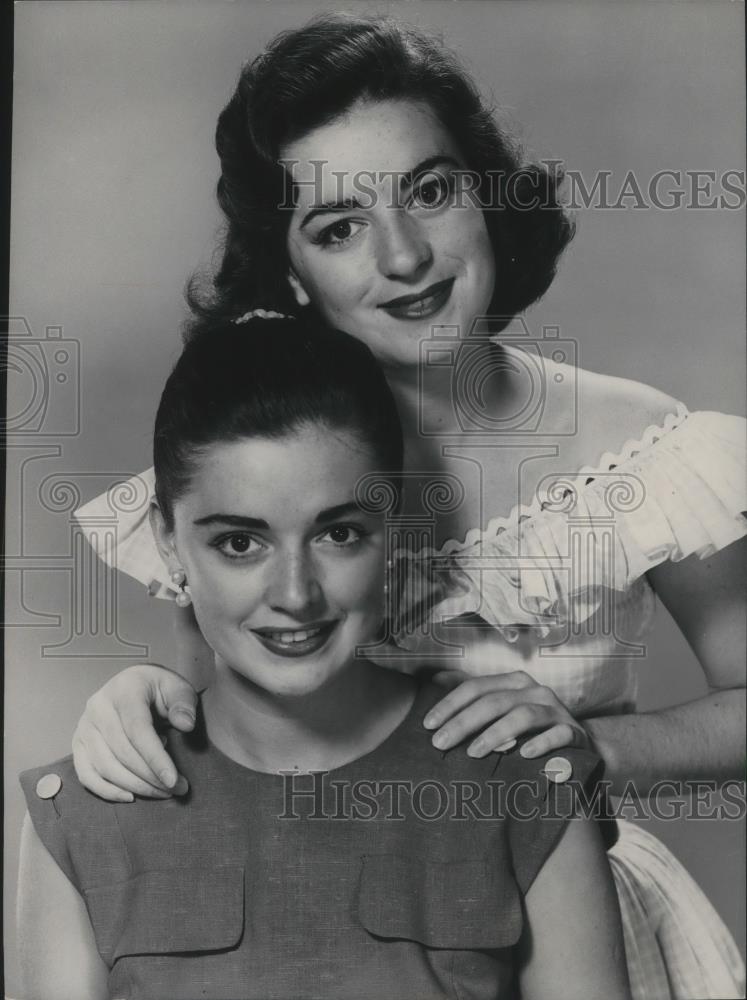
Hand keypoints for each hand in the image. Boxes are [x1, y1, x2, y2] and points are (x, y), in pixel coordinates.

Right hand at [72, 663, 198, 801]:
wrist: (134, 685)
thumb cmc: (159, 689)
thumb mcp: (178, 688)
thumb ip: (184, 703)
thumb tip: (186, 725)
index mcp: (124, 690)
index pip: (137, 729)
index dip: (155, 758)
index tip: (173, 780)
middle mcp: (98, 707)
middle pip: (122, 752)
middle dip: (150, 777)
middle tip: (177, 789)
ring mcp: (84, 726)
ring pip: (105, 766)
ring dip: (134, 786)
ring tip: (161, 793)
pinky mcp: (78, 744)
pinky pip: (86, 775)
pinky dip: (106, 791)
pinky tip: (129, 797)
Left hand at [422, 670, 590, 757]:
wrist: (579, 744)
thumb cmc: (532, 728)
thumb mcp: (503, 708)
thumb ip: (473, 695)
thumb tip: (434, 679)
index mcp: (514, 682)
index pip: (476, 687)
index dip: (450, 704)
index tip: (428, 725)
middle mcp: (535, 691)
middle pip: (494, 701)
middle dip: (463, 722)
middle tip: (440, 743)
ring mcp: (556, 710)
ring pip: (523, 715)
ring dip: (495, 733)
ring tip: (473, 753)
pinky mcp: (574, 732)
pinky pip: (558, 734)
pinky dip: (541, 743)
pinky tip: (523, 753)